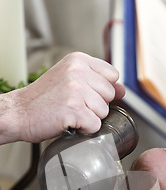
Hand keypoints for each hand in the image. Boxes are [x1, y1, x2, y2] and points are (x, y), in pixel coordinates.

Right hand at [0, 52, 125, 143]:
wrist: (18, 113)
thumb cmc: (43, 99)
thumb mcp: (70, 80)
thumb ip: (97, 82)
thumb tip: (122, 89)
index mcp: (78, 60)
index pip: (113, 75)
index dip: (102, 89)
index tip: (85, 94)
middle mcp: (78, 71)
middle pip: (109, 95)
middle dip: (95, 105)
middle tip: (73, 105)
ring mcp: (76, 90)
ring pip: (104, 111)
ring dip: (89, 118)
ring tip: (69, 113)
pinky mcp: (74, 109)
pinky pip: (95, 125)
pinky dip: (84, 129)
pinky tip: (69, 122)